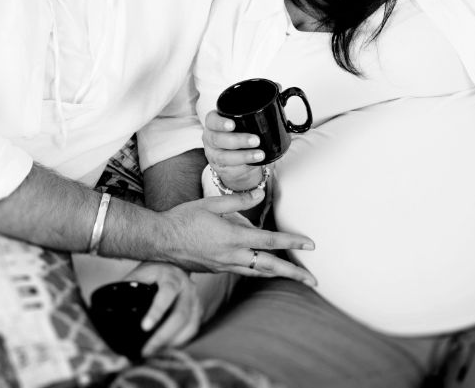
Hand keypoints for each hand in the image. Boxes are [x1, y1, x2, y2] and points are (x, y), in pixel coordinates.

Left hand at [121, 262, 200, 355]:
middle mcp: (188, 288)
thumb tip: (110, 304)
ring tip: (154, 353)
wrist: (174, 266)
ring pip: (189, 326)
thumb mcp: (141, 273)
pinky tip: (166, 348)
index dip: (156, 311)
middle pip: (180, 315)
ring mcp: (196, 301)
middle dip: (163, 336)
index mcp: (171, 277)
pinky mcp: (198, 312)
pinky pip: (192, 331)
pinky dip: (179, 342)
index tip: (145, 327)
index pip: (167, 294)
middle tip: (146, 350)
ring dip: (172, 343)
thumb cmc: (154, 272)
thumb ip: (129, 286)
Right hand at [160, 190, 316, 285]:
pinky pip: (245, 272)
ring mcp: (225, 265)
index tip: (311, 244)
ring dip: (279, 275)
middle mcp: (232, 256)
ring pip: (258, 272)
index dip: (293, 242)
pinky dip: (259, 271)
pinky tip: (264, 269)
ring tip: (296, 277)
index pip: (270, 241)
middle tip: (314, 281)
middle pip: (270, 266)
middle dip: (294, 274)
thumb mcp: (211, 202)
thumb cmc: (183, 218)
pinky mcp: (217, 269)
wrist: (160, 240)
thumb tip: (259, 193)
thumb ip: (238, 200)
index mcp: (233, 237)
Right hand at [202, 110, 265, 190]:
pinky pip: (231, 168)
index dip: (220, 123)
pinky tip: (255, 162)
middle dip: (238, 140)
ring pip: (224, 156)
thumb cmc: (237, 134)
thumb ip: (247, 118)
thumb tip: (270, 114)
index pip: (211, 120)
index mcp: (212, 123)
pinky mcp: (221, 168)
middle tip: (256, 140)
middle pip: (218, 139)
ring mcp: (213, 154)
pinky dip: (244, 165)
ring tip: (260, 154)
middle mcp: (209, 138)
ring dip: (243, 156)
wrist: (233, 157)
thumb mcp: (238, 123)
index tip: (232, 124)